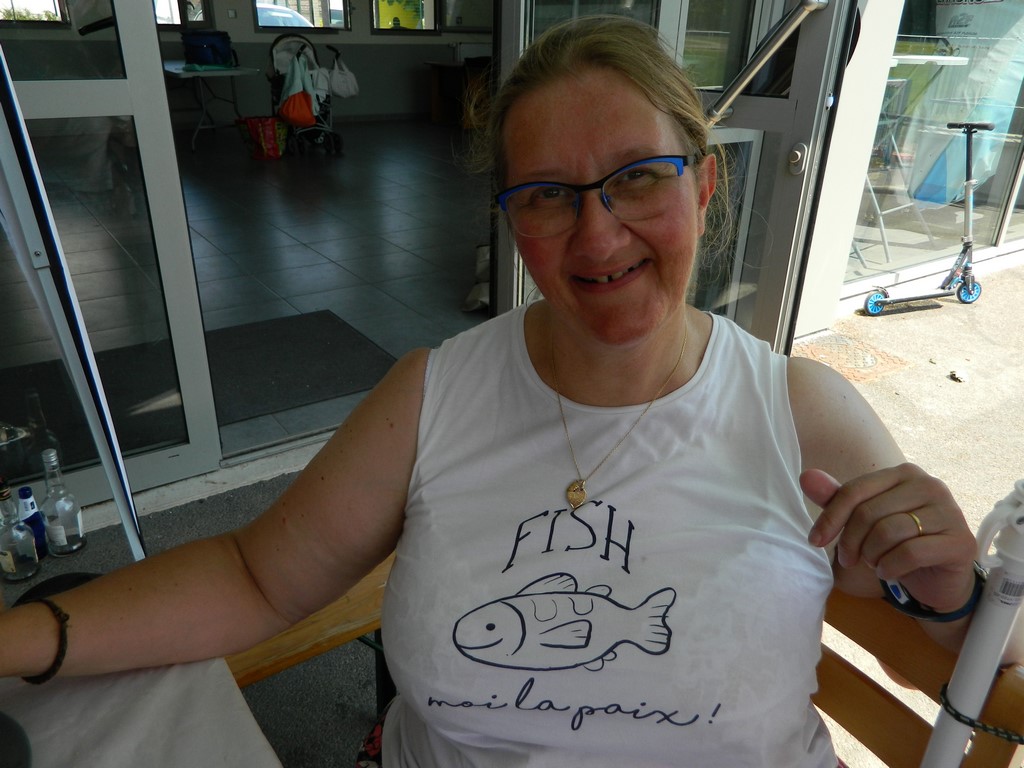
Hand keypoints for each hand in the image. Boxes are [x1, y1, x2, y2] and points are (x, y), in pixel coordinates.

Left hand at [803, 463, 976, 612]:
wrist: (939, 577)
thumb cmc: (898, 543)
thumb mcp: (864, 520)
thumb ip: (837, 498)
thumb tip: (805, 477)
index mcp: (903, 473)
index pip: (854, 490)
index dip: (830, 518)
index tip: (815, 541)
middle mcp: (929, 485)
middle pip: (869, 512)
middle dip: (850, 542)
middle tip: (849, 559)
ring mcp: (949, 512)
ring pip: (889, 532)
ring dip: (871, 555)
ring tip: (874, 563)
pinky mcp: (960, 542)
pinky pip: (910, 553)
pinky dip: (890, 567)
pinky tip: (888, 572)